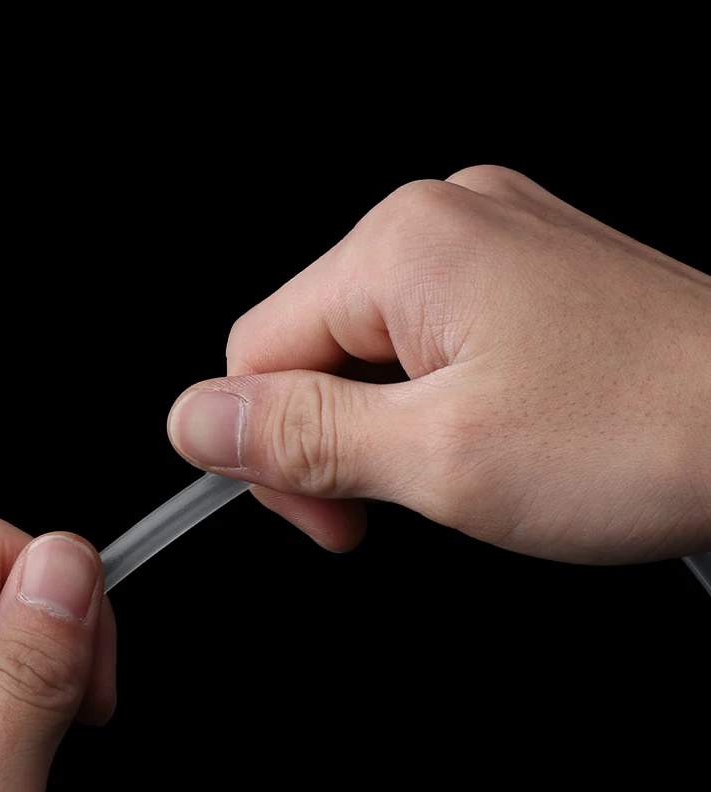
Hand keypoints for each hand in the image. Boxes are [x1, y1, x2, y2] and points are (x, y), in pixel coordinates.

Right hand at [167, 166, 710, 562]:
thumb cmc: (645, 433)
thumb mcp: (441, 459)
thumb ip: (302, 436)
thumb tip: (196, 420)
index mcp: (404, 246)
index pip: (256, 350)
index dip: (271, 451)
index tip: (330, 519)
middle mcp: (441, 222)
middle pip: (310, 347)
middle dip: (335, 441)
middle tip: (401, 506)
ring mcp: (488, 243)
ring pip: (368, 353)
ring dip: (389, 429)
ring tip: (466, 469)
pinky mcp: (523, 275)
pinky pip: (428, 342)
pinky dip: (434, 404)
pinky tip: (490, 435)